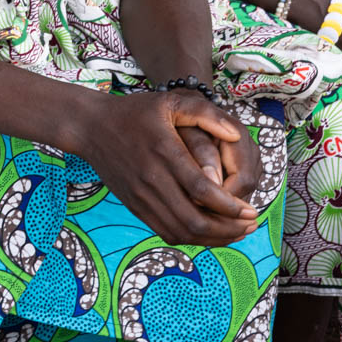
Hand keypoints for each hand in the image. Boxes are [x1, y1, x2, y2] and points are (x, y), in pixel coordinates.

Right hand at [81, 91, 259, 247]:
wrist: (90, 127)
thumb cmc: (134, 112)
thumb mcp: (170, 102)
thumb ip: (206, 114)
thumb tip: (236, 136)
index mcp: (164, 152)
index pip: (204, 191)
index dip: (232, 208)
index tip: (252, 210)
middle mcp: (151, 179)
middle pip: (195, 220)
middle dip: (229, 229)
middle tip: (250, 224)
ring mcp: (140, 196)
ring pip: (182, 231)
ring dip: (213, 238)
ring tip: (235, 232)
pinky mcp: (134, 205)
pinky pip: (166, 232)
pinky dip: (191, 238)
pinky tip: (208, 232)